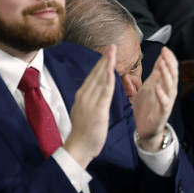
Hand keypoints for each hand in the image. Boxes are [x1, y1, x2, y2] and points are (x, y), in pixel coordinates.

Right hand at [63, 45, 116, 168]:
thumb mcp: (84, 111)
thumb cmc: (83, 132)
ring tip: (114, 52)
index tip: (107, 53)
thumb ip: (89, 100)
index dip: (100, 63)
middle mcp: (85, 95)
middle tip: (112, 46)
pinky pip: (105, 92)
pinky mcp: (98, 109)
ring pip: (101, 79)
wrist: (79, 146)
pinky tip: (113, 70)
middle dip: (105, 59)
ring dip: (108, 64)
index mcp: (82, 95)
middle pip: (96, 73)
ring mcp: (91, 102)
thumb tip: (93, 93)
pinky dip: (109, 80)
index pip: (93, 76)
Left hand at [132, 46, 177, 151]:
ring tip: (162, 65)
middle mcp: (169, 92)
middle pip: (172, 75)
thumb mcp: (151, 85)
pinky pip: (164, 102)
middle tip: (165, 53)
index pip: (171, 69)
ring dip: (166, 75)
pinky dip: (161, 94)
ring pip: (170, 87)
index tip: (164, 49)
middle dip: (169, 64)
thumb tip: (162, 56)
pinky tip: (157, 87)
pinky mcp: (162, 112)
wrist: (145, 127)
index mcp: (165, 85)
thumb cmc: (148, 105)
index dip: (169, 59)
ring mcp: (167, 102)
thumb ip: (157, 72)